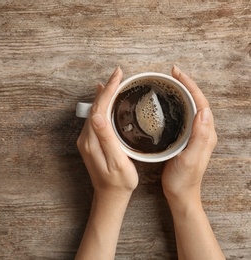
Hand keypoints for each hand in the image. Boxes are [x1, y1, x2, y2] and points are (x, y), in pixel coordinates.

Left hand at [77, 67, 137, 198]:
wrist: (110, 196)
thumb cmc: (119, 181)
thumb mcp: (117, 161)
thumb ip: (107, 138)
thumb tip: (98, 114)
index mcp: (92, 140)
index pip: (100, 107)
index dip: (109, 89)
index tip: (118, 74)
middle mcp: (86, 138)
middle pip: (96, 106)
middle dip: (107, 88)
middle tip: (119, 73)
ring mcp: (87, 140)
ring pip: (95, 110)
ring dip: (105, 95)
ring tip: (115, 82)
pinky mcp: (90, 142)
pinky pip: (96, 118)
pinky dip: (103, 105)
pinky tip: (107, 100)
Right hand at [162, 66, 217, 204]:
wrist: (180, 194)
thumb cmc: (184, 179)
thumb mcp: (191, 159)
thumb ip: (200, 137)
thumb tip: (204, 112)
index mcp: (205, 134)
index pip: (200, 102)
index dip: (189, 85)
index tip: (177, 74)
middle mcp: (202, 132)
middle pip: (196, 101)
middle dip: (185, 84)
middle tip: (172, 73)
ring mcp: (194, 135)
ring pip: (190, 107)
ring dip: (181, 92)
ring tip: (169, 83)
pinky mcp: (185, 138)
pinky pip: (183, 115)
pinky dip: (176, 104)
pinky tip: (167, 104)